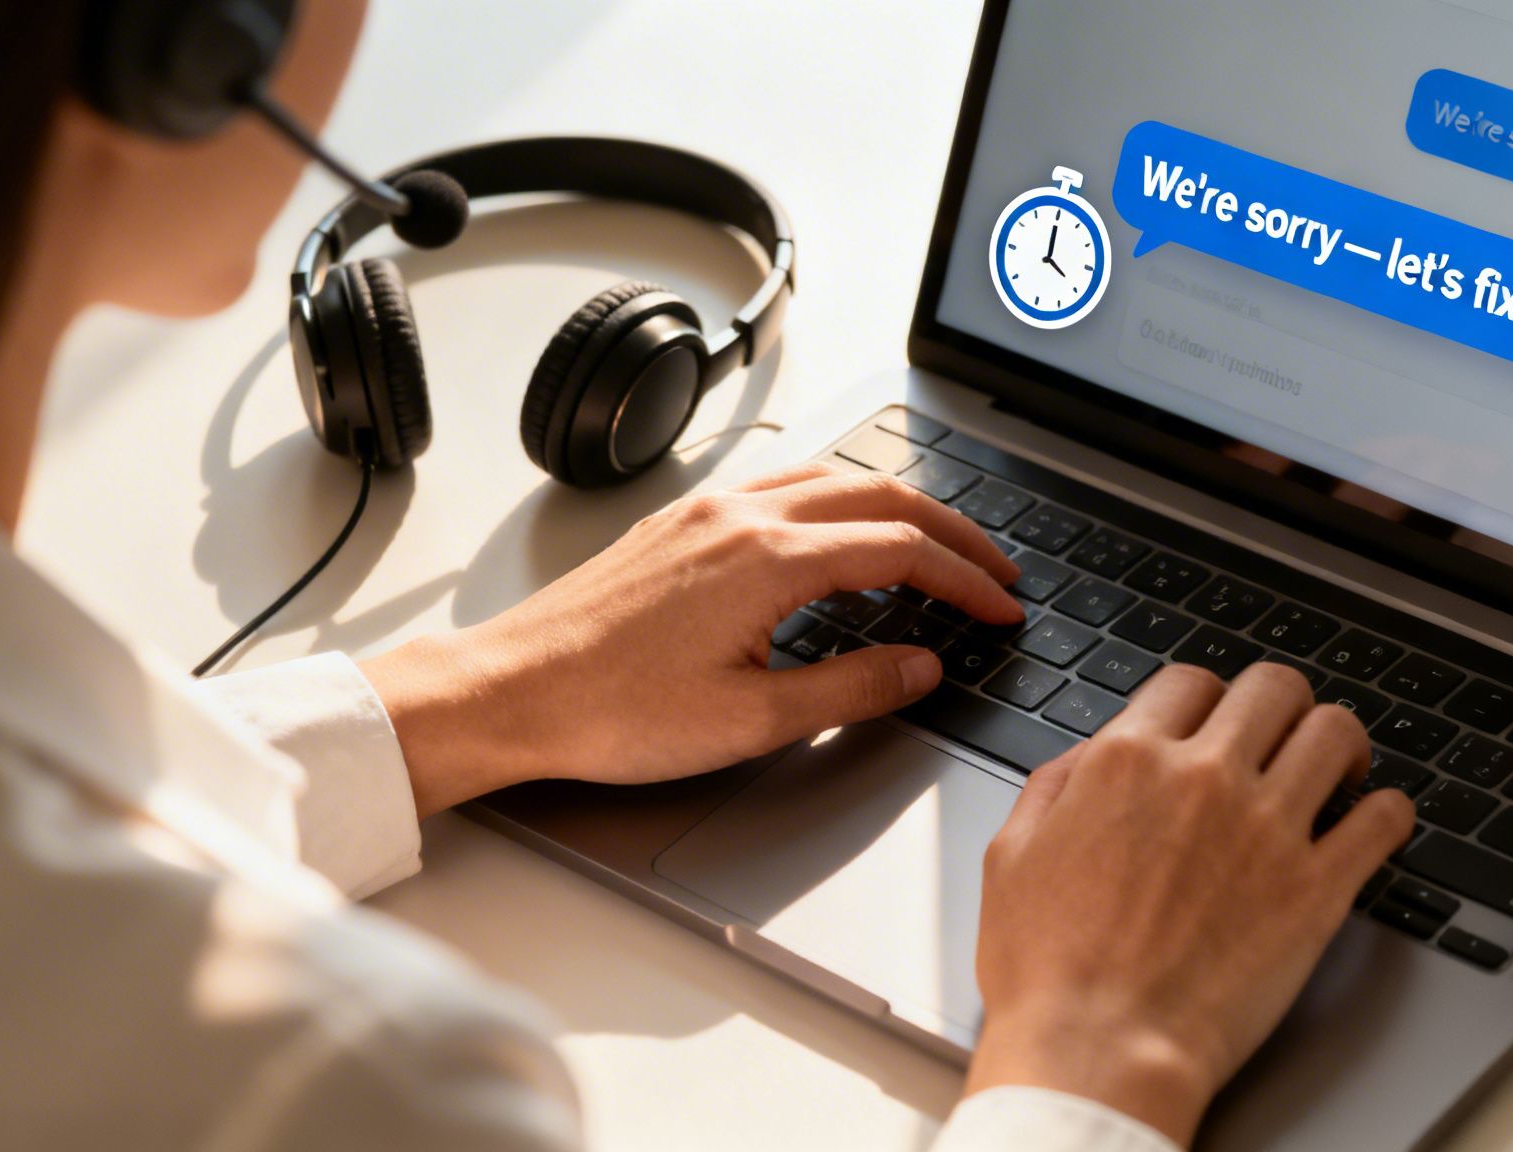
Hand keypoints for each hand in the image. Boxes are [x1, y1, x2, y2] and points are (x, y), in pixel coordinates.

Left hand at [361, 462, 1023, 815]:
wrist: (510, 692)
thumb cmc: (611, 712)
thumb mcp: (750, 720)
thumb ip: (851, 687)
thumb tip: (920, 665)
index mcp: (768, 560)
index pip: (902, 550)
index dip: (967, 580)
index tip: (1002, 609)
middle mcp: (740, 517)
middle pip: (879, 495)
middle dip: (952, 531)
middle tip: (995, 570)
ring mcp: (706, 511)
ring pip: (830, 478)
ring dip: (897, 506)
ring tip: (937, 546)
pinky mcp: (679, 523)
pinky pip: (783, 486)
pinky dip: (839, 501)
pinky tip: (842, 534)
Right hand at [962, 663, 1414, 1145]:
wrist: (1095, 1052)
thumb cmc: (1047, 973)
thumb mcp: (1011, 857)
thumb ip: (1054, 788)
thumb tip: (1089, 757)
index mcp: (1127, 762)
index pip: (1190, 682)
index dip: (1207, 699)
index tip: (1217, 724)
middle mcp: (1203, 778)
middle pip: (1274, 688)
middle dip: (1279, 706)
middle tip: (1282, 737)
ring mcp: (1267, 829)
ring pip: (1335, 732)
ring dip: (1340, 744)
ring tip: (1338, 771)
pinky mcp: (1317, 889)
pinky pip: (1384, 819)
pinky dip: (1387, 812)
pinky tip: (1372, 824)